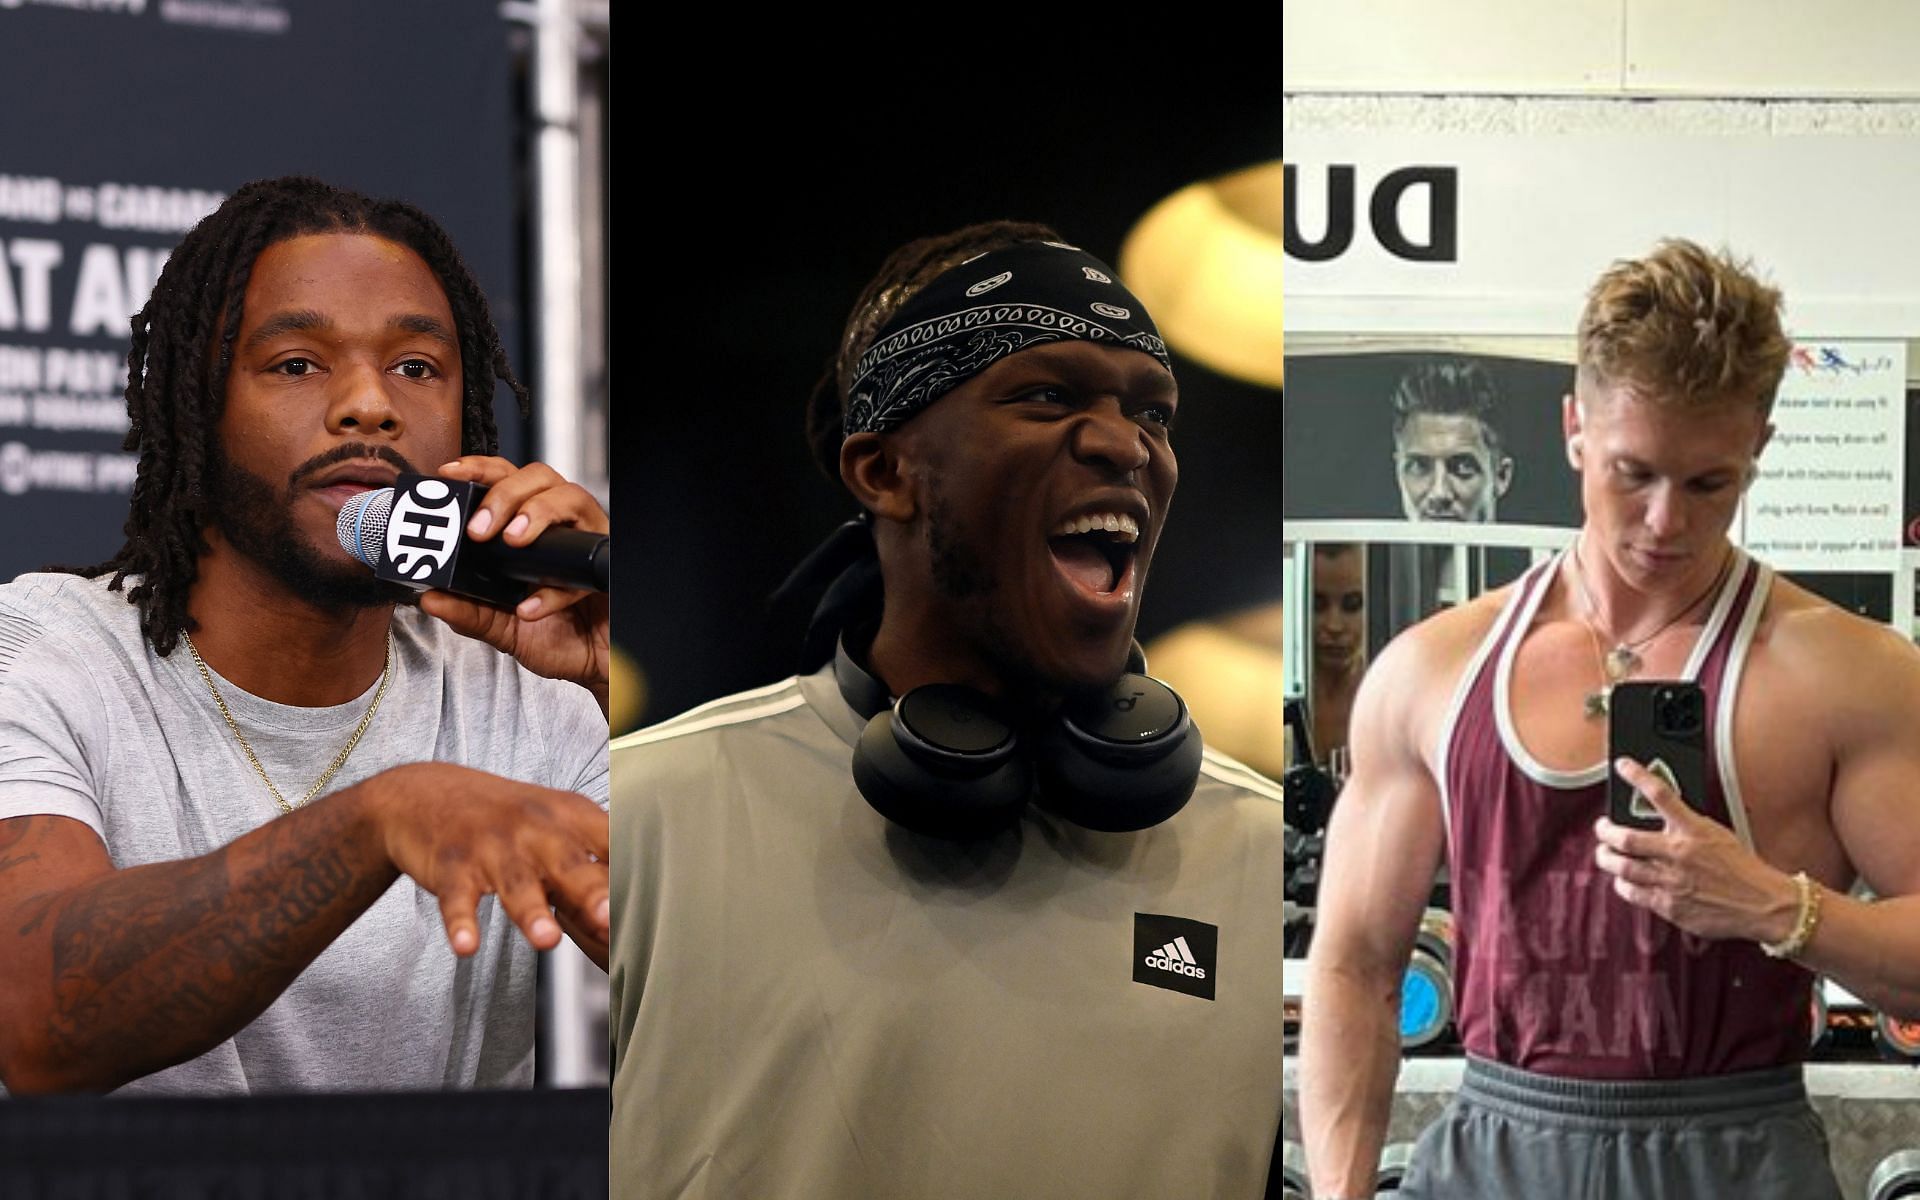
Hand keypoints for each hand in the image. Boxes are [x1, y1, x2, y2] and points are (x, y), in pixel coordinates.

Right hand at [363, 762, 609, 956]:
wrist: (427, 794)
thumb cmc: (506, 821)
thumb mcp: (555, 832)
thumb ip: (590, 875)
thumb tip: (628, 921)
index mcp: (570, 818)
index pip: (609, 844)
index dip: (630, 874)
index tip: (650, 905)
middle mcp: (534, 827)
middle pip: (568, 862)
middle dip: (590, 889)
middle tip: (609, 917)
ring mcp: (491, 846)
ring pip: (516, 882)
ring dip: (530, 911)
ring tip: (546, 940)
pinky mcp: (451, 866)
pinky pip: (457, 897)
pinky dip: (461, 922)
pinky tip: (466, 945)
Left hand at [417, 457, 609, 706]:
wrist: (594, 667)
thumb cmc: (557, 638)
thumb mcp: (501, 628)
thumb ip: (468, 612)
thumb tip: (429, 597)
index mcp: (529, 530)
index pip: (506, 480)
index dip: (480, 470)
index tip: (451, 475)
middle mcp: (560, 526)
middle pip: (538, 477)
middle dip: (504, 493)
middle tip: (479, 528)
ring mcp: (587, 539)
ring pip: (570, 496)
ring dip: (537, 512)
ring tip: (514, 541)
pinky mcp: (608, 563)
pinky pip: (588, 557)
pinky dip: (556, 586)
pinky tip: (533, 607)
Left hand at [1593, 757, 1796, 942]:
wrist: (1764, 904)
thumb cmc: (1742, 869)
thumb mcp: (1716, 834)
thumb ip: (1687, 824)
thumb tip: (1658, 812)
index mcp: (1694, 831)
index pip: (1661, 795)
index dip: (1637, 776)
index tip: (1623, 766)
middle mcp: (1679, 854)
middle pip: (1626, 838)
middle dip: (1605, 831)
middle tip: (1602, 828)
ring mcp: (1672, 881)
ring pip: (1623, 867)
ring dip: (1607, 859)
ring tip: (1605, 854)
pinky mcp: (1669, 905)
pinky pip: (1633, 893)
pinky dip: (1622, 884)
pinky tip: (1623, 881)